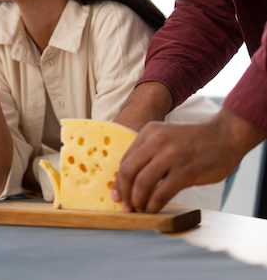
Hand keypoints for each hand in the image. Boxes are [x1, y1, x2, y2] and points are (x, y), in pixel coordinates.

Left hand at [112, 108, 264, 212]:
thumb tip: (131, 181)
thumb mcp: (166, 136)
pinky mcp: (184, 171)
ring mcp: (170, 155)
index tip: (118, 195)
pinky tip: (155, 209)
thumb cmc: (195, 141)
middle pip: (128, 171)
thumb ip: (150, 152)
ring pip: (141, 183)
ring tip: (141, 209)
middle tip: (127, 206)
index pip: (125, 160)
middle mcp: (156, 141)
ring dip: (138, 201)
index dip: (119, 181)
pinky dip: (154, 205)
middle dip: (124, 193)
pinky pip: (161, 193)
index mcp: (149, 131)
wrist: (224, 136)